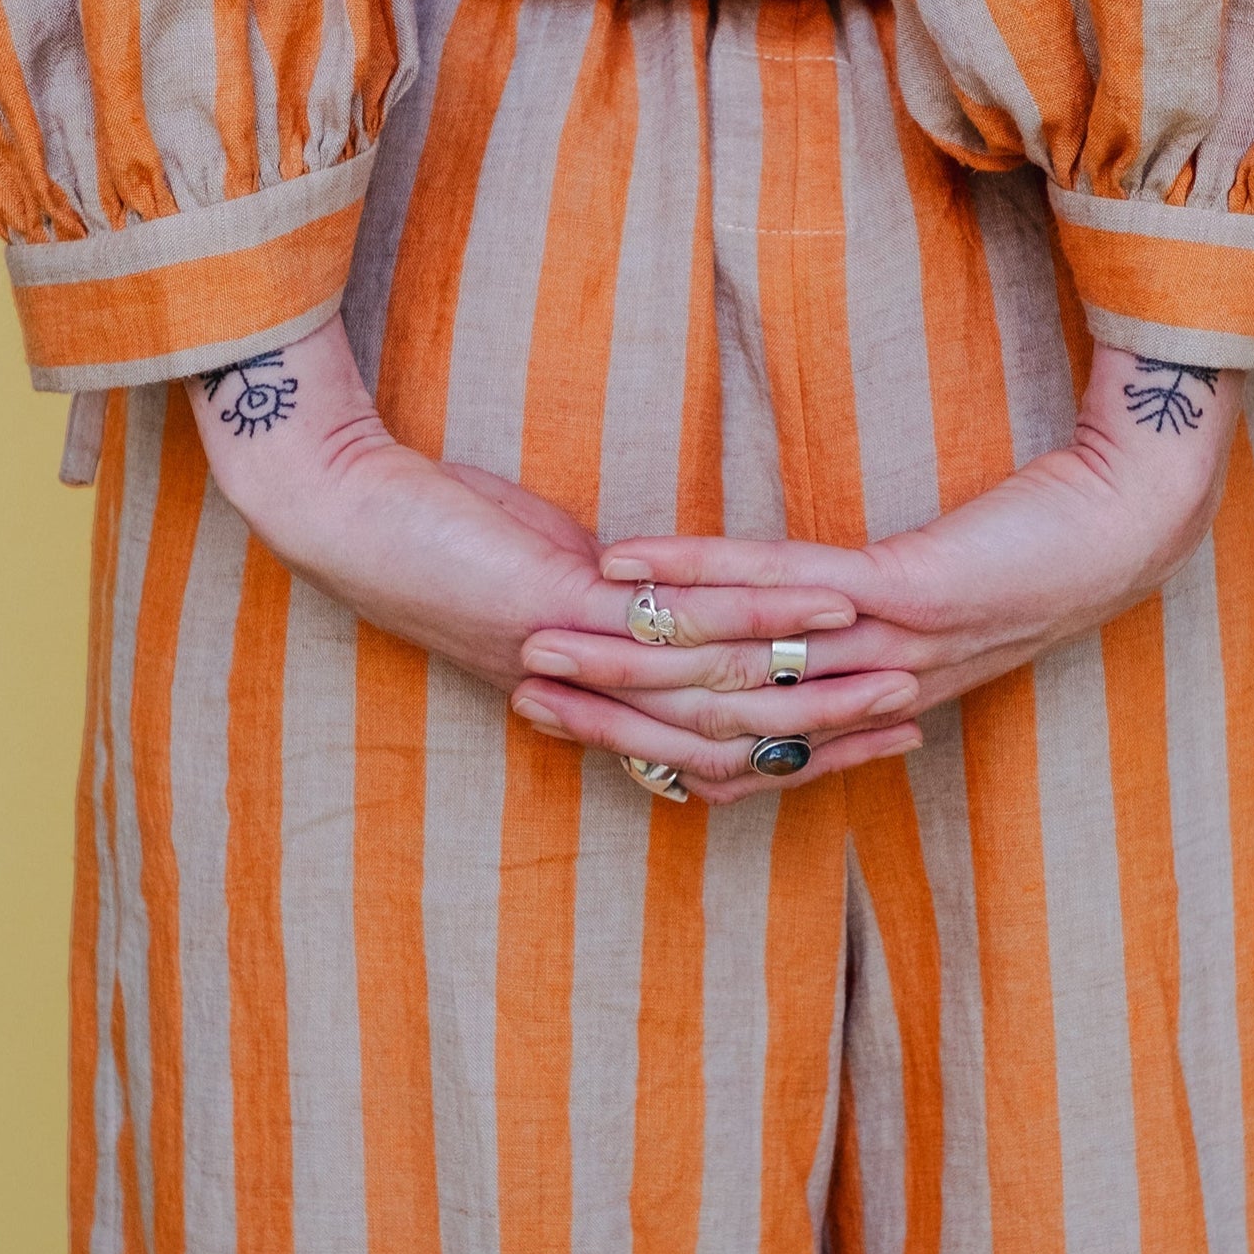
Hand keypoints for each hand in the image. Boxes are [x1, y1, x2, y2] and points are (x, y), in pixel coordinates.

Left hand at [187, 316, 858, 695]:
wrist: (339, 505)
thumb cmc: (436, 528)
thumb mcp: (540, 566)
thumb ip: (606, 596)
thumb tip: (659, 595)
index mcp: (587, 696)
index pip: (705, 742)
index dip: (787, 748)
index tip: (867, 737)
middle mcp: (585, 698)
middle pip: (726, 739)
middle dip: (822, 735)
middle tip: (914, 727)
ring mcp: (573, 660)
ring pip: (716, 689)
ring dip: (816, 683)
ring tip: (903, 668)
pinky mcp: (557, 610)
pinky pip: (680, 622)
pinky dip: (765, 608)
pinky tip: (834, 593)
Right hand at [513, 346, 1240, 801]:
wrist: (1129, 520)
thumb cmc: (1033, 555)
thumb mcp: (934, 604)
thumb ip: (858, 627)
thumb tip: (794, 622)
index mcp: (870, 709)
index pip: (742, 752)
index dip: (652, 743)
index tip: (568, 722)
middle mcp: (865, 696)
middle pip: (718, 719)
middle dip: (614, 702)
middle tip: (524, 682)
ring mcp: (881, 648)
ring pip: (732, 660)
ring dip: (631, 642)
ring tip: (546, 621)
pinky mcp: (901, 587)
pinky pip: (776, 583)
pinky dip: (696, 569)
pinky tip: (630, 552)